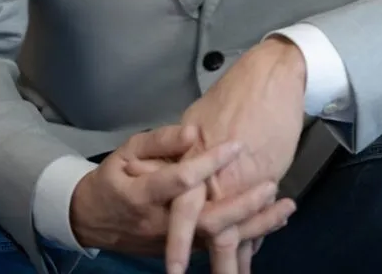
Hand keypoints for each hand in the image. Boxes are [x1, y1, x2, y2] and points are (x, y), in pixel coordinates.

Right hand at [69, 124, 275, 256]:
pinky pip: (219, 245)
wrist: (95, 221)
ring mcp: (176, 242)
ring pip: (219, 240)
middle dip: (243, 206)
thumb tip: (191, 132)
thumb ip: (160, 142)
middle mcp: (162, 224)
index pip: (181, 180)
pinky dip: (249, 237)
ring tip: (286, 208)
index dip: (210, 162)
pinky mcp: (185, 249)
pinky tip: (273, 223)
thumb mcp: (128, 150)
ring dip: (255, 226)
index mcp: (144, 195)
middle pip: (208, 221)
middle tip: (272, 185)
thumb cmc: (114, 180)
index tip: (237, 144)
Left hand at [167, 37, 305, 272]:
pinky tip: (252, 256)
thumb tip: (180, 168)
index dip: (176, 233)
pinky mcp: (266, 176)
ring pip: (232, 226)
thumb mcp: (203, 116)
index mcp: (194, 152)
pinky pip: (256, 215)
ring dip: (230, 258)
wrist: (273, 75)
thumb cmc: (239, 92)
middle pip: (203, 221)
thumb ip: (189, 148)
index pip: (180, 200)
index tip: (170, 259)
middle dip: (192, 251)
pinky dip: (254, 237)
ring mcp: (242, 175)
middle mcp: (216, 168)